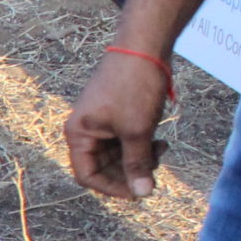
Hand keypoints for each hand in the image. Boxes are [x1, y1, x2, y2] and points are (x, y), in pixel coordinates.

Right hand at [62, 50, 169, 198]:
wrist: (144, 47)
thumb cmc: (133, 87)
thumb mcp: (137, 131)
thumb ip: (138, 165)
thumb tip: (143, 194)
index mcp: (79, 135)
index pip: (88, 176)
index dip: (112, 188)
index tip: (139, 191)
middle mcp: (85, 130)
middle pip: (104, 167)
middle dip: (130, 171)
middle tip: (156, 169)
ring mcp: (100, 121)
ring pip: (118, 154)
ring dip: (140, 157)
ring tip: (162, 149)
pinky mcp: (115, 113)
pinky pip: (125, 139)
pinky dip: (141, 144)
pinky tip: (160, 140)